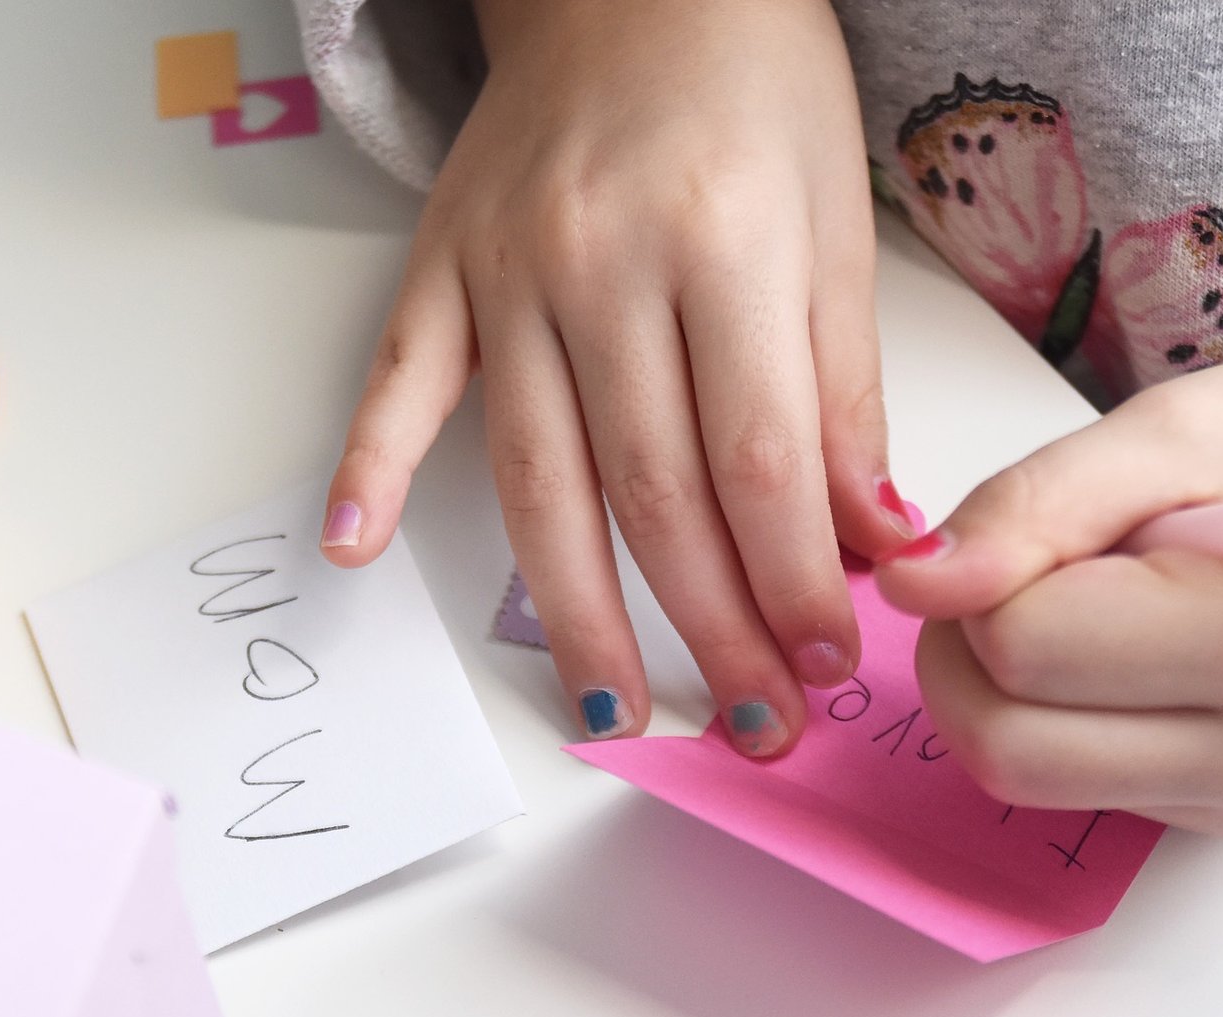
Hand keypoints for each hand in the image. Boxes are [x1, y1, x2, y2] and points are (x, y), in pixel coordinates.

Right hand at [319, 0, 915, 754]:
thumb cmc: (755, 87)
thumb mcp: (837, 224)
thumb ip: (845, 393)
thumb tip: (872, 545)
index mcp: (725, 243)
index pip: (759, 463)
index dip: (791, 585)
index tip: (822, 665)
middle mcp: (605, 264)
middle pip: (654, 493)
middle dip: (710, 627)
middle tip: (750, 722)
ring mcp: (508, 272)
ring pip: (540, 478)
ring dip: (576, 612)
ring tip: (613, 710)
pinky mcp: (441, 269)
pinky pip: (398, 378)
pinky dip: (369, 463)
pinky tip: (351, 549)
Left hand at [876, 337, 1222, 832]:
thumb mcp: (1169, 430)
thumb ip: (1032, 506)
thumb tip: (915, 583)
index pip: (1018, 646)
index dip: (981, 581)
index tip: (1032, 528)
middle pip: (1005, 744)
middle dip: (967, 655)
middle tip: (1020, 575)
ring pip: (1027, 781)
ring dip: (1003, 695)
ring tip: (1075, 608)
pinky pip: (1082, 790)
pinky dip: (1061, 722)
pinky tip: (1120, 657)